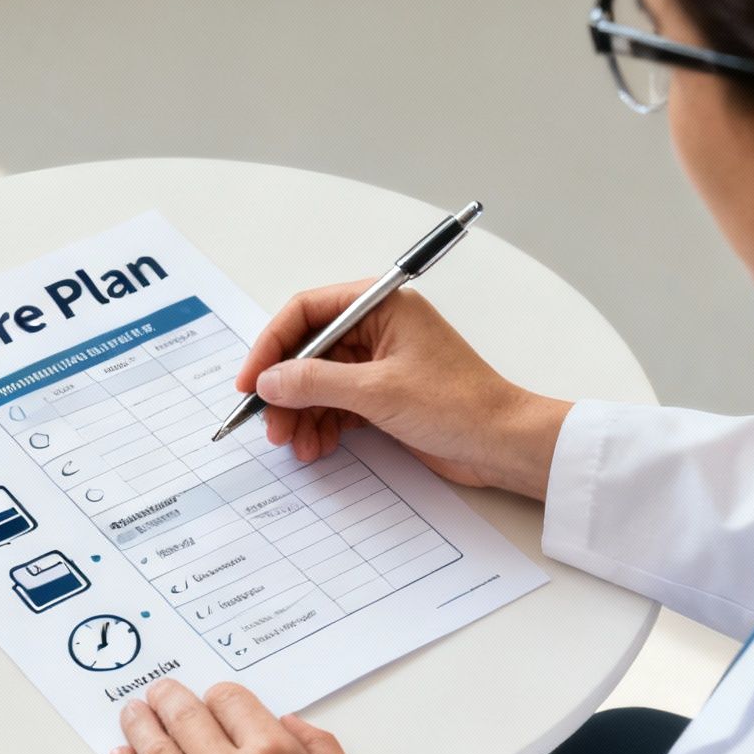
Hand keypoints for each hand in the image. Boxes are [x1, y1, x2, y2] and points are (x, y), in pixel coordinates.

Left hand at [109, 680, 380, 753]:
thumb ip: (319, 747)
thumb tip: (290, 724)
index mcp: (273, 753)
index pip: (229, 700)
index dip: (218, 696)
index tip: (213, 701)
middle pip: (184, 717)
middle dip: (168, 698)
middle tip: (159, 693)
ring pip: (155, 751)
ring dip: (139, 725)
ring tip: (132, 714)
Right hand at [239, 282, 571, 499]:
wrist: (503, 444)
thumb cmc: (460, 405)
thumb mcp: (377, 391)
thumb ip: (315, 383)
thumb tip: (269, 381)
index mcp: (381, 306)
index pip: (307, 312)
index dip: (272, 346)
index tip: (251, 381)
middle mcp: (378, 329)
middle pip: (308, 352)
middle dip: (285, 390)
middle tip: (270, 425)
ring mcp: (379, 364)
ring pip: (318, 383)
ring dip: (300, 414)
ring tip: (295, 444)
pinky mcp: (383, 396)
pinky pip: (336, 405)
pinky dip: (321, 426)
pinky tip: (316, 447)